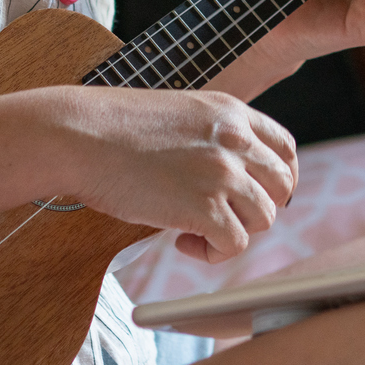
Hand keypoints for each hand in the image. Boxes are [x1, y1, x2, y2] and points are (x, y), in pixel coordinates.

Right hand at [60, 86, 297, 262]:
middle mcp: (236, 140)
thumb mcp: (180, 114)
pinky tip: (181, 242)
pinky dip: (213, 253)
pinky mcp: (204, 207)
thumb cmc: (113, 128)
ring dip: (233, 230)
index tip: (259, 194)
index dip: (279, 177)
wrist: (78, 135)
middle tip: (222, 217)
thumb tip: (231, 176)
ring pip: (264, 218)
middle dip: (258, 207)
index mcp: (232, 112)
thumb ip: (213, 137)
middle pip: (282, 186)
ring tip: (191, 228)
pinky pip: (235, 244)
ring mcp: (223, 173)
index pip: (285, 148)